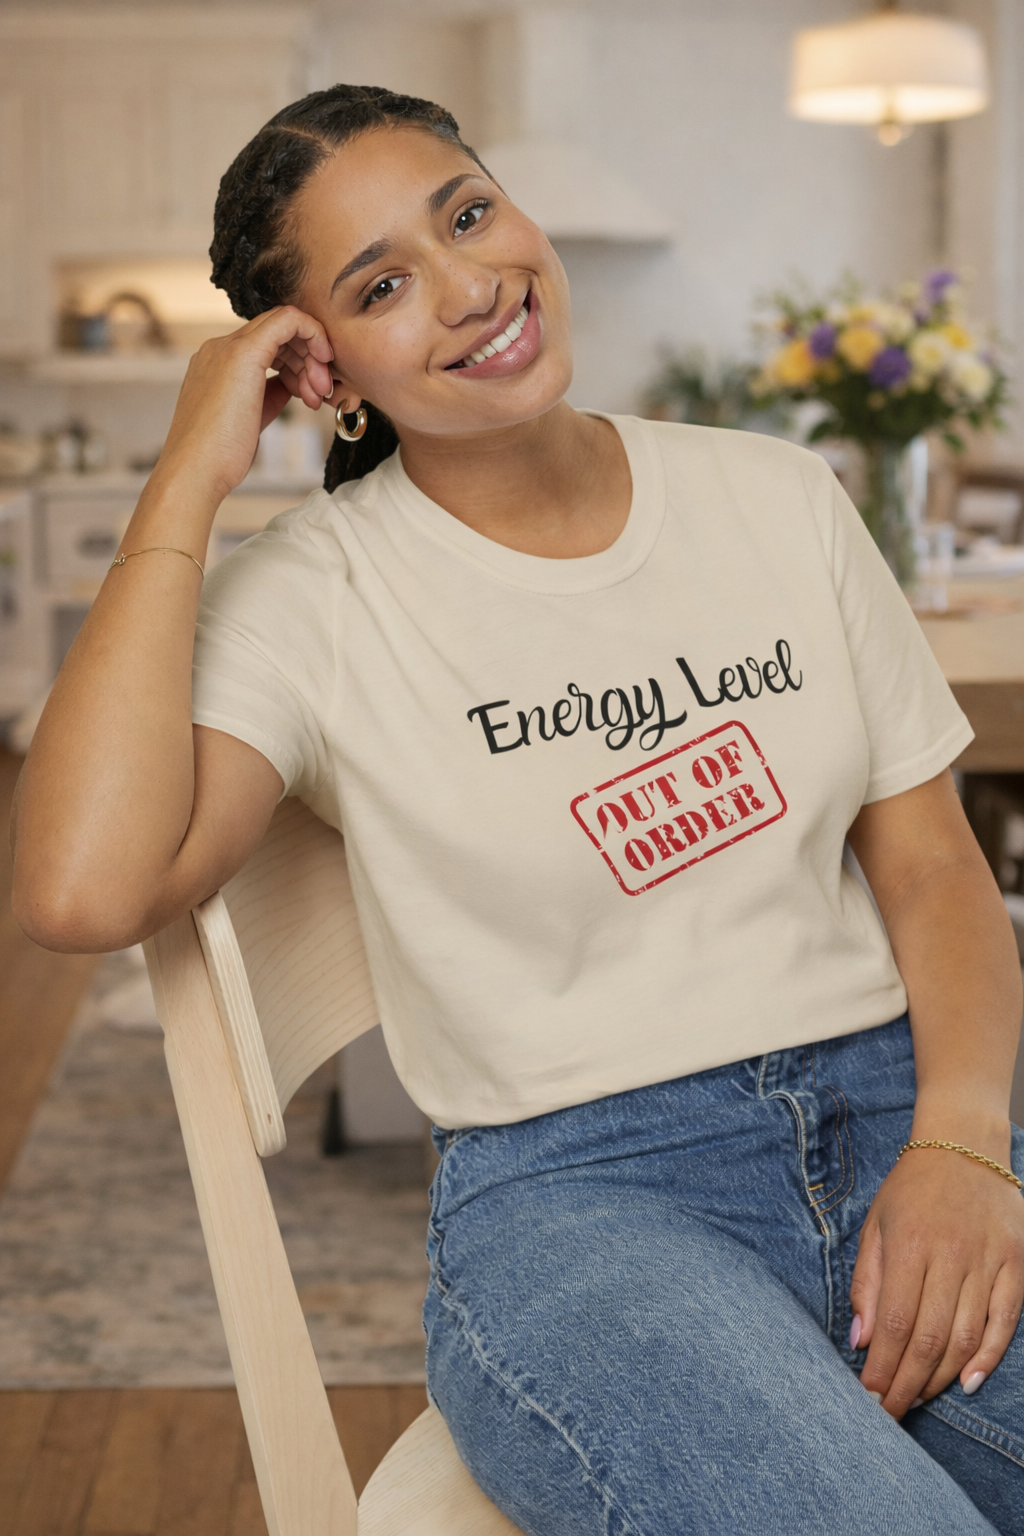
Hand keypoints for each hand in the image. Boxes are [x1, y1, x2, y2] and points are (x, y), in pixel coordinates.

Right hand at [155, 306, 336, 505]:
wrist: (196, 472)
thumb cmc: (219, 457)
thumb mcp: (251, 417)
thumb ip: (269, 394)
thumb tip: (291, 384)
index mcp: (217, 362)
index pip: (266, 343)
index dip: (296, 362)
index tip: (310, 392)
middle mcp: (219, 348)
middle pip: (277, 332)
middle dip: (308, 358)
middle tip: (320, 393)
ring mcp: (228, 347)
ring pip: (284, 324)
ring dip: (312, 356)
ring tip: (317, 396)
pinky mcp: (243, 353)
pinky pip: (288, 320)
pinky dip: (313, 335)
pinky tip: (322, 362)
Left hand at [850, 1140, 1023, 1417]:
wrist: (965, 1145)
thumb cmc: (912, 1189)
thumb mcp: (876, 1225)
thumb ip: (867, 1282)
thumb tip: (861, 1340)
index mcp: (910, 1245)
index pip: (895, 1323)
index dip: (882, 1368)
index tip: (868, 1397)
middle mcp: (951, 1255)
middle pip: (929, 1339)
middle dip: (907, 1384)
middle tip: (891, 1413)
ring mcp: (988, 1261)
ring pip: (966, 1337)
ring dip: (941, 1378)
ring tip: (918, 1398)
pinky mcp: (1016, 1264)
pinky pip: (1005, 1321)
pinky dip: (988, 1357)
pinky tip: (967, 1382)